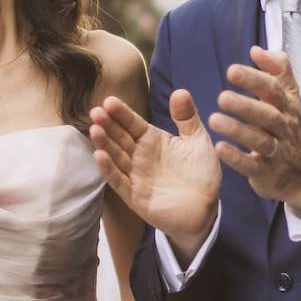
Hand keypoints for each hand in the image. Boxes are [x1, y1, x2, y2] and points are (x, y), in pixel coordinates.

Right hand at [89, 92, 221, 256]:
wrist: (206, 209)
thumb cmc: (200, 174)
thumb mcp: (197, 141)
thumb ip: (187, 118)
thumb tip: (180, 91)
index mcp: (153, 141)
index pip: (133, 123)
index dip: (121, 113)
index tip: (109, 101)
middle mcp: (140, 156)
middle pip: (120, 138)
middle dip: (108, 125)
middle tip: (96, 112)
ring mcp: (136, 176)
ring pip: (116, 157)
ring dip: (104, 144)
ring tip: (95, 129)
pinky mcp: (135, 196)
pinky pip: (119, 181)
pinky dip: (109, 170)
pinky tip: (100, 156)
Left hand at [208, 47, 300, 214]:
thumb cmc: (288, 127)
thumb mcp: (288, 98)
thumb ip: (277, 71)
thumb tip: (257, 50)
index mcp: (287, 107)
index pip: (273, 90)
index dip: (254, 79)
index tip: (232, 71)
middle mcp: (284, 127)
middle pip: (268, 115)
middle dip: (246, 105)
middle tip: (222, 98)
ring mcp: (277, 151)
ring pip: (260, 140)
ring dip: (237, 130)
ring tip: (214, 119)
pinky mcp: (266, 173)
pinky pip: (252, 165)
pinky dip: (236, 158)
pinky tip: (219, 148)